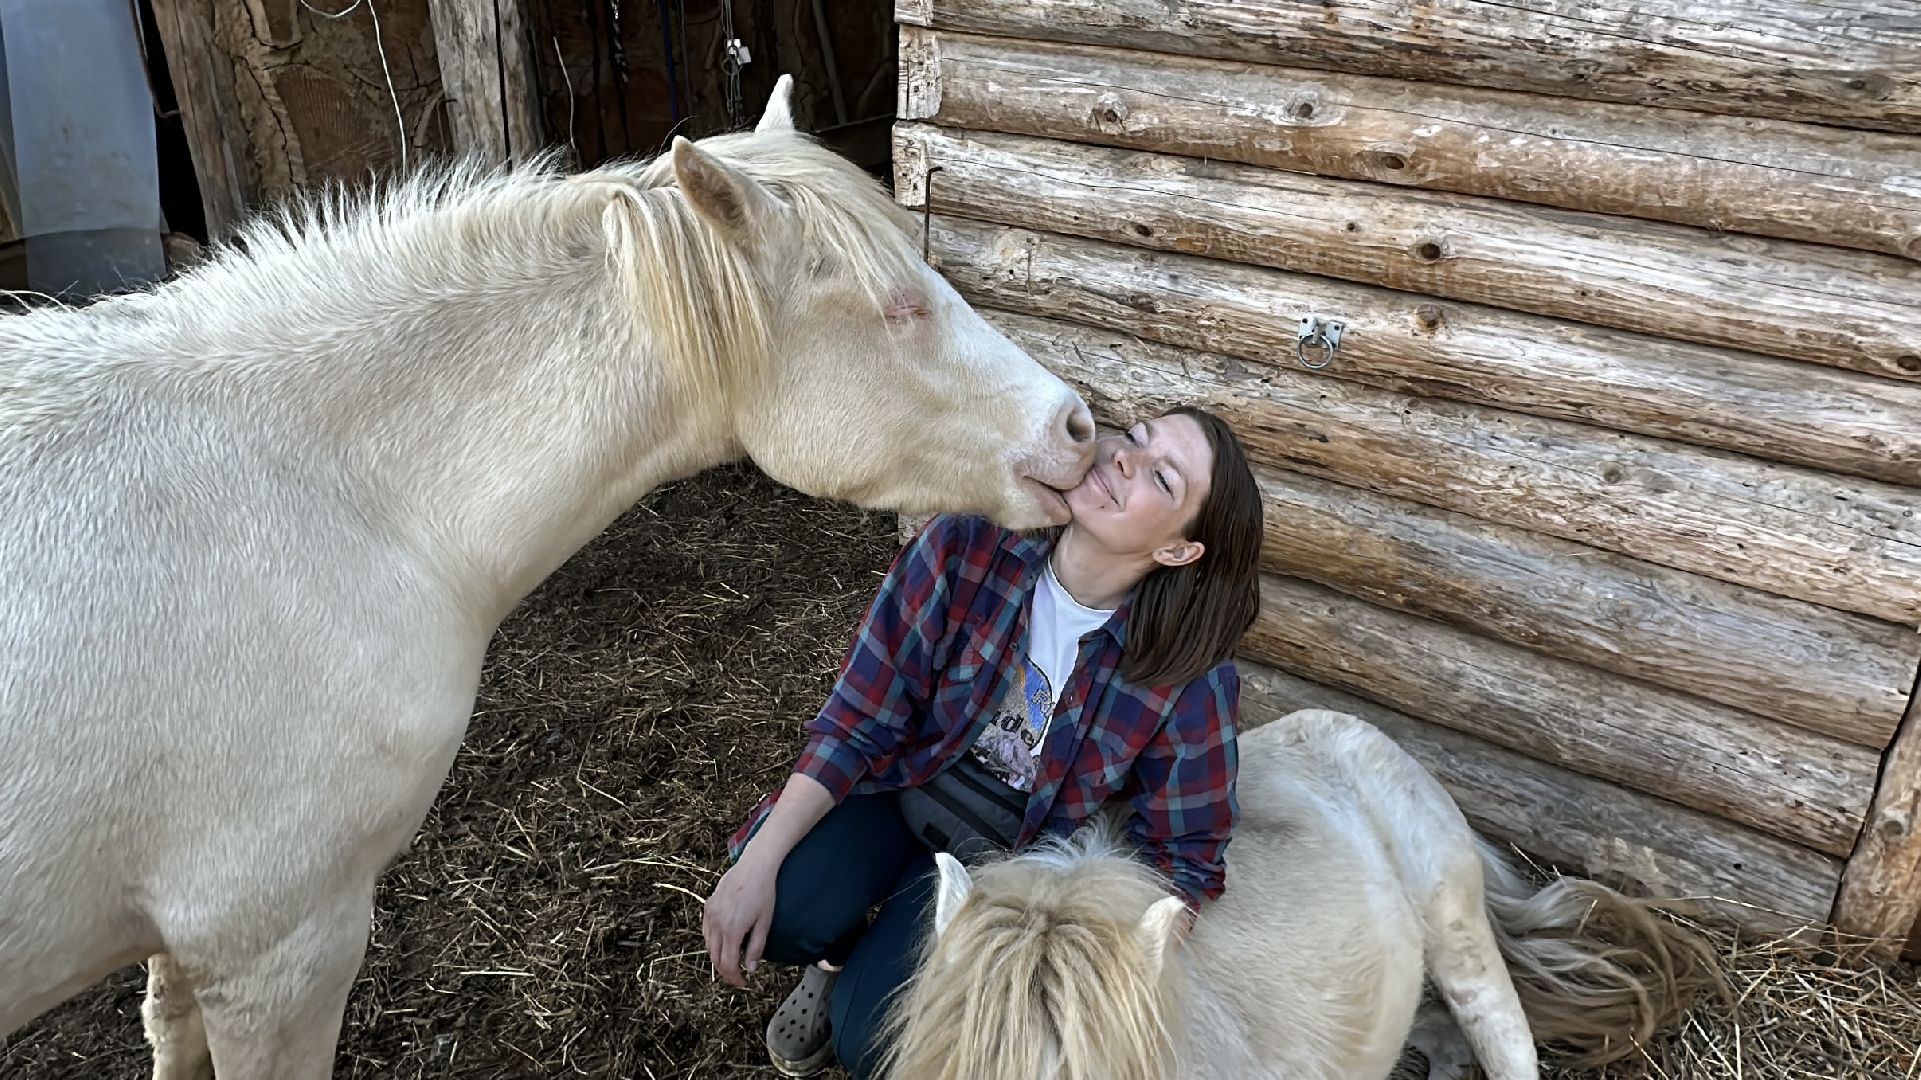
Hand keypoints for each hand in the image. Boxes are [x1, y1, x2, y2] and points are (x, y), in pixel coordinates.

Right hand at [704, 850, 778, 987]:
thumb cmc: (764, 893)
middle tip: (738, 976)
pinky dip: (713, 942)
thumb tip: (750, 968)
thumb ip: (757, 948)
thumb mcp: (765, 923)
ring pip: (709, 946)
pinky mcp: (708, 906)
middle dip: (726, 971)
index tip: (744, 983)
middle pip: (716, 958)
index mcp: (732, 929)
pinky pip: (706, 931)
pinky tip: (723, 943)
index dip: (735, 978)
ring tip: (732, 961)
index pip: (728, 964)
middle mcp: (717, 923)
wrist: (754, 866)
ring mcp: (710, 914)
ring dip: (719, 957)